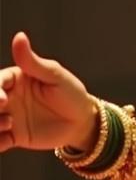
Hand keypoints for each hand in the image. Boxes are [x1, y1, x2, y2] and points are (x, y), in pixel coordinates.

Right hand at [0, 32, 98, 153]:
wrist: (83, 122)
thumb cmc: (71, 93)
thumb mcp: (54, 76)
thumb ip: (33, 62)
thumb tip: (19, 36)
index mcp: (13, 79)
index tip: (2, 100)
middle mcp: (7, 97)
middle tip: (2, 113)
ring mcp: (8, 117)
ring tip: (7, 126)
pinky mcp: (14, 136)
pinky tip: (4, 143)